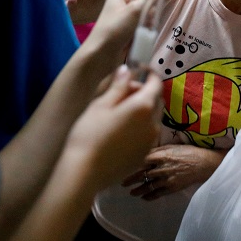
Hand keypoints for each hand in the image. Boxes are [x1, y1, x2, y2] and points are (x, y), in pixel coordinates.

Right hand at [63, 65, 162, 190]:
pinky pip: (148, 134)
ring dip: (143, 110)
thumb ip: (118, 86)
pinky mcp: (144, 154)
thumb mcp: (101, 105)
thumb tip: (128, 69)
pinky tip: (121, 131)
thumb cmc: (89, 135)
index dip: (149, 73)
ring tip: (120, 112)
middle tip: (123, 93)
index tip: (140, 69)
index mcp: (143, 106)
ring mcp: (151, 141)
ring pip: (153, 117)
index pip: (156, 83)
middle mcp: (153, 123)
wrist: (85, 172)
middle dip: (144, 92)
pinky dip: (141, 126)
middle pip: (156, 100)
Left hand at [85, 0, 151, 61]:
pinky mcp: (127, 31)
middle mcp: (121, 5)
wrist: (101, 55)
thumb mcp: (134, 11)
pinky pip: (142, 23)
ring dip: (152, 11)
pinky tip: (154, 26)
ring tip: (163, 11)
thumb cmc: (115, 28)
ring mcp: (124, 19)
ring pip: (143, 10)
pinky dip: (148, 23)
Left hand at [124, 144, 226, 200]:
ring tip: (131, 192)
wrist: (204, 164)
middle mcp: (162, 168)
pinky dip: (149, 196)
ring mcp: (167, 179)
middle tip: (123, 182)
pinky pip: (157, 194)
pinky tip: (144, 197)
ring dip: (138, 190)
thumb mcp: (173, 146)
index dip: (133, 164)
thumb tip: (147, 152)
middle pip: (142, 174)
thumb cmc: (189, 152)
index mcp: (162, 155)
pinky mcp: (172, 188)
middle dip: (131, 179)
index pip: (143, 160)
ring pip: (148, 186)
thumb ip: (159, 150)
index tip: (125, 166)